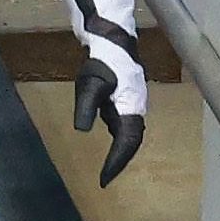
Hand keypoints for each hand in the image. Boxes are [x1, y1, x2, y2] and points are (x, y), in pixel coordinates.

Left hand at [73, 49, 148, 186]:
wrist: (113, 40)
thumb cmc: (102, 62)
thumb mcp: (89, 85)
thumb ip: (86, 107)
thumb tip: (82, 132)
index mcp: (131, 110)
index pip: (125, 144)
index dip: (116, 163)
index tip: (104, 180)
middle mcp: (136, 110)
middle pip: (131, 142)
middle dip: (120, 161)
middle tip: (106, 177)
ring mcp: (134, 105)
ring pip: (130, 134)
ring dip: (121, 150)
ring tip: (108, 166)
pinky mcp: (128, 99)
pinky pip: (126, 124)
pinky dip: (119, 137)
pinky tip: (110, 141)